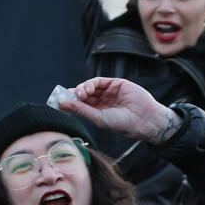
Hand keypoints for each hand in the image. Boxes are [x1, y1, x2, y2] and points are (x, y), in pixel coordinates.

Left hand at [61, 77, 180, 143]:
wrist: (145, 120)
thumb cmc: (123, 124)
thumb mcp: (98, 118)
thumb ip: (81, 110)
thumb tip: (63, 104)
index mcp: (97, 111)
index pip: (79, 104)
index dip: (69, 101)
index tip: (59, 101)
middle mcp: (101, 101)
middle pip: (82, 94)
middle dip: (73, 94)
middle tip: (68, 97)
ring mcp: (108, 92)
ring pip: (89, 86)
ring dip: (82, 88)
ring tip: (82, 94)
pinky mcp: (115, 83)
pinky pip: (99, 81)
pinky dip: (90, 83)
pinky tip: (87, 90)